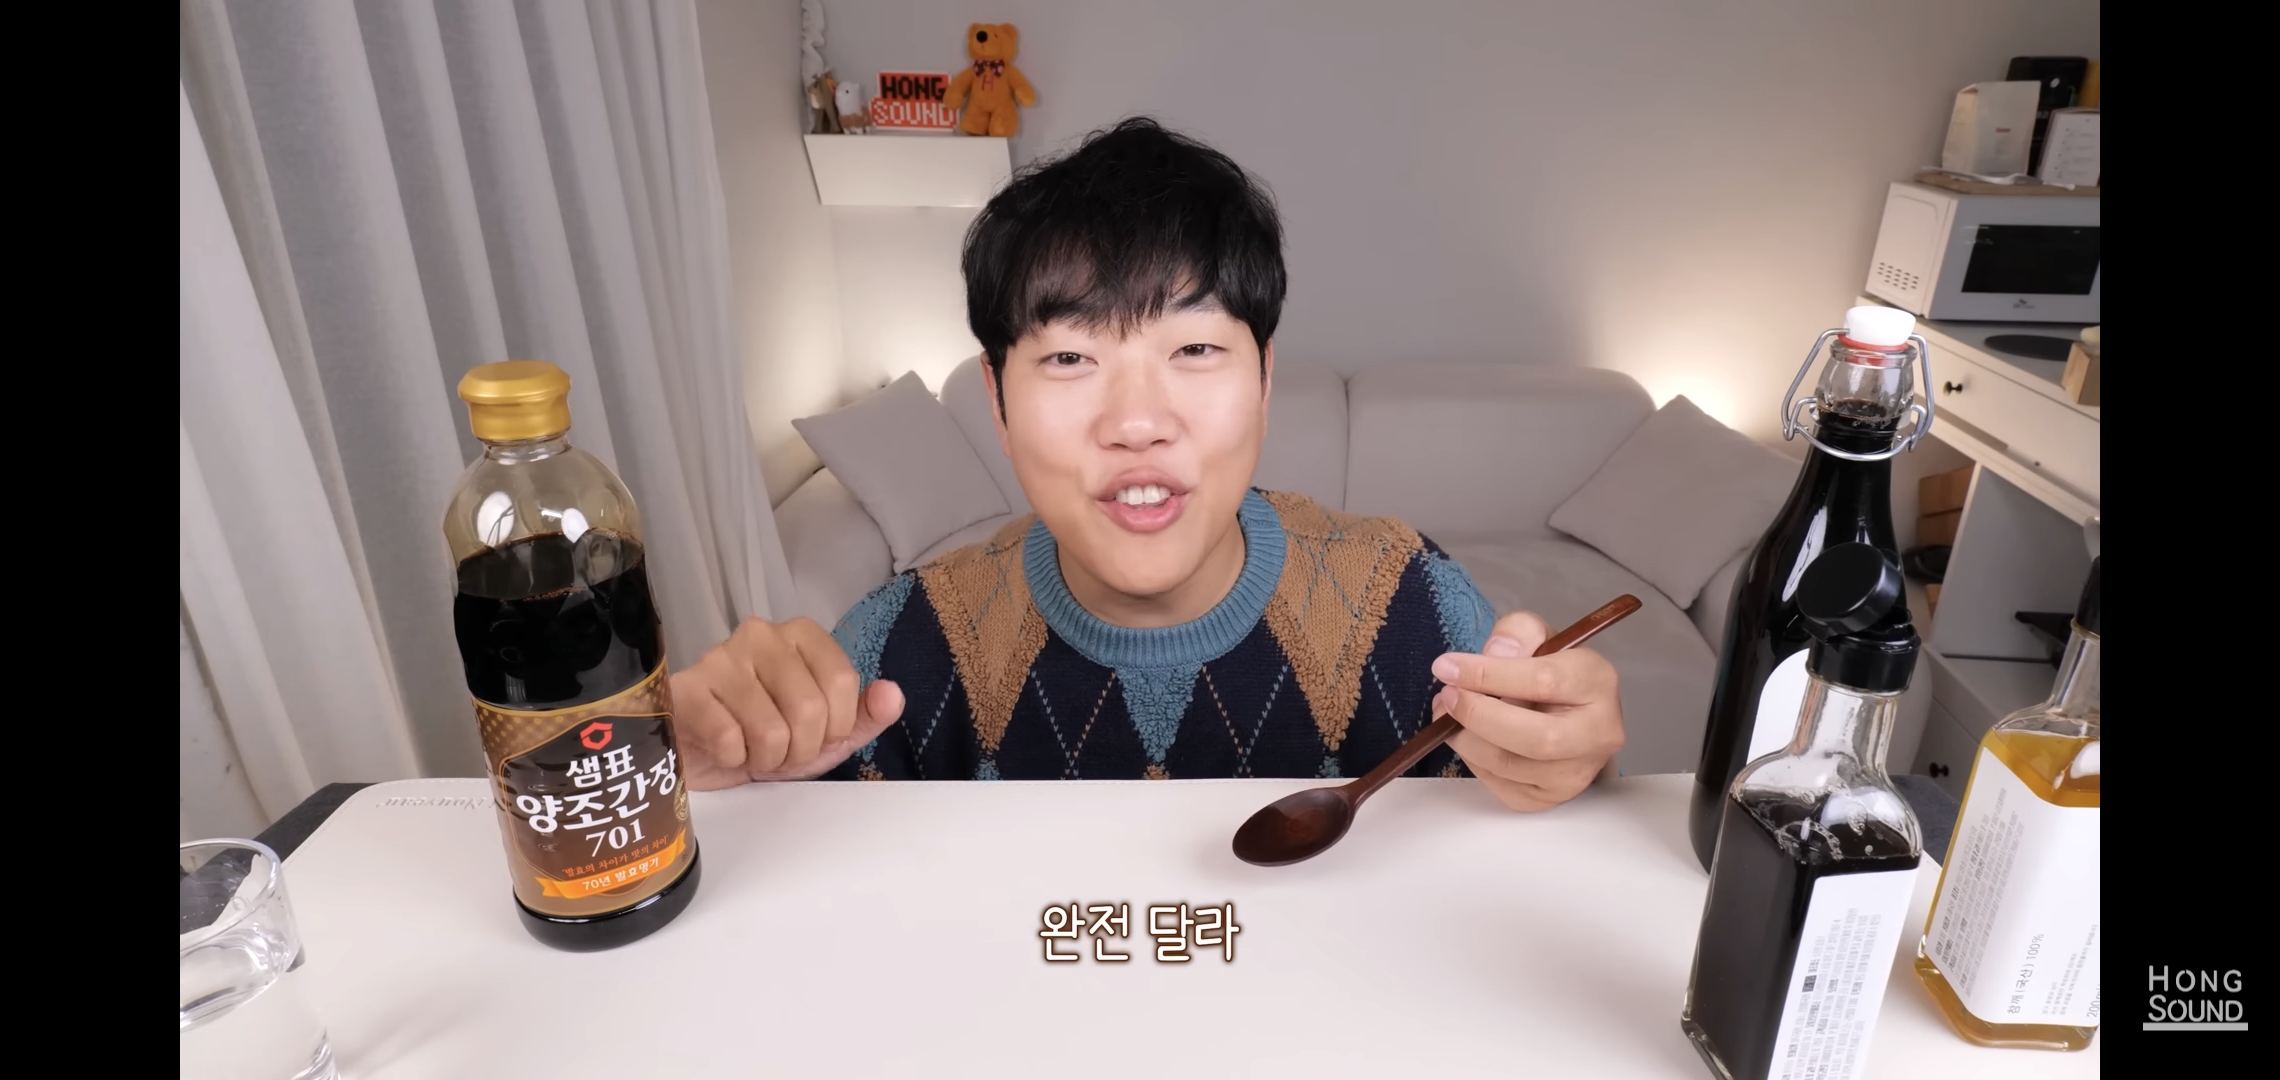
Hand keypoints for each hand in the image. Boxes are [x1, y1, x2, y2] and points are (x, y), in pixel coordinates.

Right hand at [671, 616, 904, 789]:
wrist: (699, 755)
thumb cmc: (764, 738)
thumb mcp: (826, 734)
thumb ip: (865, 715)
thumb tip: (893, 694)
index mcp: (802, 635)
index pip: (842, 680)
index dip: (834, 726)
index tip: (816, 736)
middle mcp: (762, 634)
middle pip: (810, 708)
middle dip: (799, 750)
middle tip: (780, 751)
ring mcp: (720, 657)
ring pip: (770, 730)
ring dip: (765, 758)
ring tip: (751, 749)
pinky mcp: (687, 688)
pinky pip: (728, 738)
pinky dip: (732, 758)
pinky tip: (723, 746)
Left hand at [1431, 611, 1625, 811]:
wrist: (1566, 714)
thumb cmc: (1550, 672)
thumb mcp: (1537, 636)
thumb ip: (1518, 633)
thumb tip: (1497, 653)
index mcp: (1598, 682)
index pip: (1543, 681)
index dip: (1487, 674)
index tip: (1448, 666)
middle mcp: (1599, 734)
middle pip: (1536, 738)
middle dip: (1479, 715)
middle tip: (1448, 695)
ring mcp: (1577, 772)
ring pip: (1511, 766)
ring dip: (1467, 738)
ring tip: (1447, 711)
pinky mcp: (1549, 798)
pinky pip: (1501, 785)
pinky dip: (1473, 760)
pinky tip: (1466, 736)